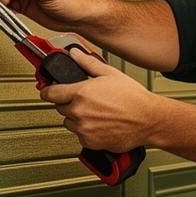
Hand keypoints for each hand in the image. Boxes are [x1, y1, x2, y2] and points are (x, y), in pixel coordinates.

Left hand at [40, 48, 162, 152]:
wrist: (148, 120)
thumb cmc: (133, 98)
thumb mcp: (110, 73)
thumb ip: (87, 63)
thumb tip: (75, 54)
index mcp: (80, 93)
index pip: (50, 93)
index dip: (47, 91)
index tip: (47, 91)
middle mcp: (78, 112)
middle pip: (61, 108)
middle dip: (69, 103)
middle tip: (87, 100)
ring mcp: (83, 129)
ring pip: (69, 123)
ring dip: (77, 118)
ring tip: (96, 113)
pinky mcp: (90, 142)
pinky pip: (80, 136)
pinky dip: (86, 131)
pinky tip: (100, 124)